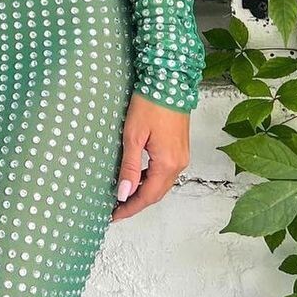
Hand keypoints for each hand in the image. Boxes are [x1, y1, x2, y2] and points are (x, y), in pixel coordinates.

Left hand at [109, 92, 190, 221]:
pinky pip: (165, 171)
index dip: (130, 208)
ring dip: (144, 191)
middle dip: (137, 202)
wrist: (169, 81)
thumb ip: (129, 166)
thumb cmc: (150, 104)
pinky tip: (137, 175)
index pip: (148, 196)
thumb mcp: (133, 136)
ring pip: (161, 183)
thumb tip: (124, 193)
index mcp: (167, 164)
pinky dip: (150, 178)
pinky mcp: (180, 148)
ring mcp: (181, 156)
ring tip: (123, 194)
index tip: (114, 215)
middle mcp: (178, 164)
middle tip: (116, 208)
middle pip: (156, 192)